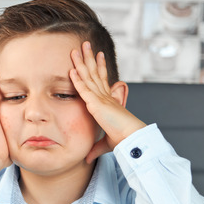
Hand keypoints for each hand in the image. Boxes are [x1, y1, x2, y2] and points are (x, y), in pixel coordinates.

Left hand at [69, 41, 145, 162]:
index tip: (96, 56)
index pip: (101, 81)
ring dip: (82, 61)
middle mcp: (105, 96)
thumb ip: (95, 148)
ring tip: (77, 48)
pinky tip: (72, 68)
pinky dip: (77, 78)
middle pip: (95, 72)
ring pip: (89, 76)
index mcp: (108, 102)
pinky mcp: (96, 104)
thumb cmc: (122, 141)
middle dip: (89, 58)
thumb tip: (87, 159)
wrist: (131, 140)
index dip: (98, 67)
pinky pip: (84, 89)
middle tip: (85, 44)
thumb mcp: (105, 143)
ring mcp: (101, 98)